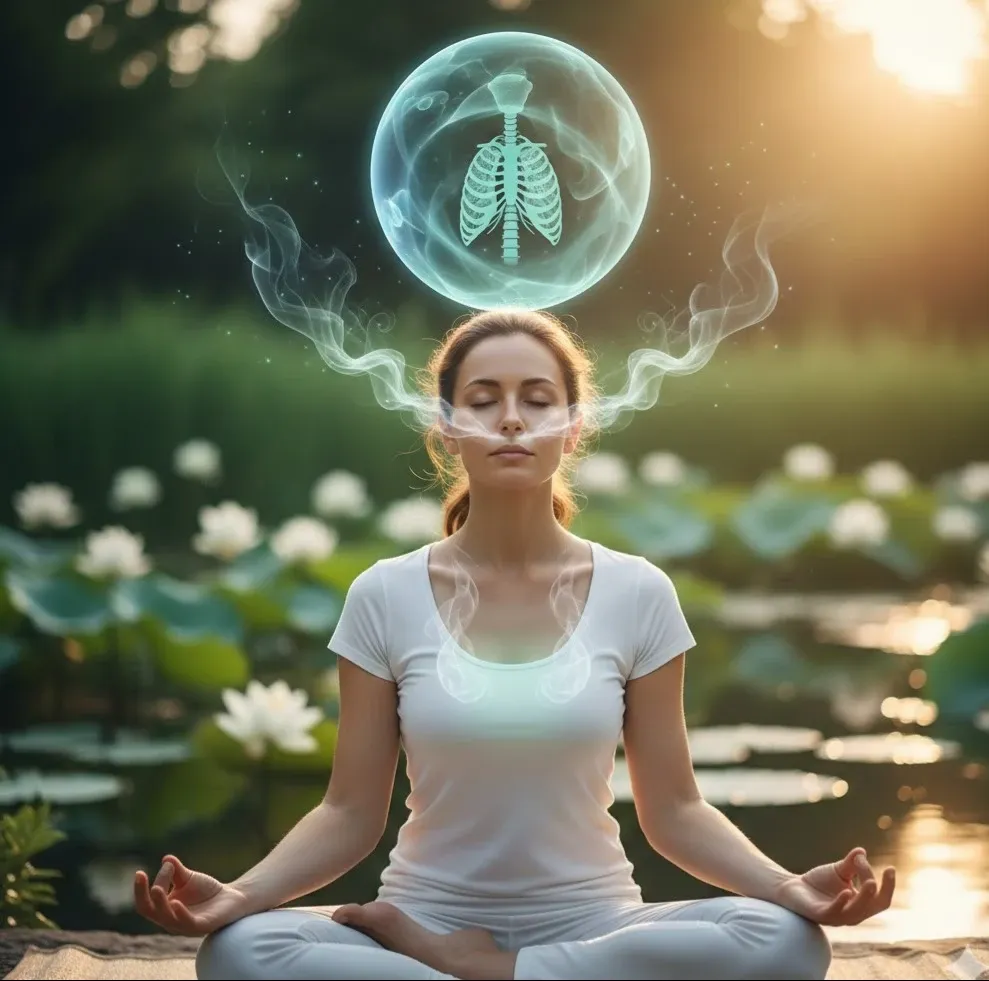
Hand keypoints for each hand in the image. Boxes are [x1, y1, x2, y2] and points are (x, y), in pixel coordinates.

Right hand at [134, 854, 251, 935]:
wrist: (231, 898)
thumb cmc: (205, 891)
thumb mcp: (188, 878)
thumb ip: (176, 871)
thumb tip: (166, 859)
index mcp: (164, 909)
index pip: (148, 899)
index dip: (144, 886)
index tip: (149, 870)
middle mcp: (170, 920)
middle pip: (150, 911)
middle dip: (142, 895)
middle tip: (140, 876)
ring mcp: (184, 925)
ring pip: (166, 918)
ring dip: (160, 903)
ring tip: (156, 889)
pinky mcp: (200, 926)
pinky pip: (187, 923)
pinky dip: (180, 914)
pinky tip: (176, 903)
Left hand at [771, 848, 895, 925]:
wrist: (793, 887)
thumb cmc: (819, 881)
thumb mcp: (839, 871)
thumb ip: (851, 863)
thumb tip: (862, 851)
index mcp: (861, 905)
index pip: (880, 898)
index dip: (888, 885)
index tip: (889, 867)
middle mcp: (853, 914)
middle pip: (874, 906)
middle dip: (883, 891)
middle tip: (887, 873)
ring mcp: (838, 917)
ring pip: (857, 911)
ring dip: (865, 896)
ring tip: (870, 881)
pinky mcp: (821, 915)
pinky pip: (835, 912)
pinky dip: (842, 903)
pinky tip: (846, 891)